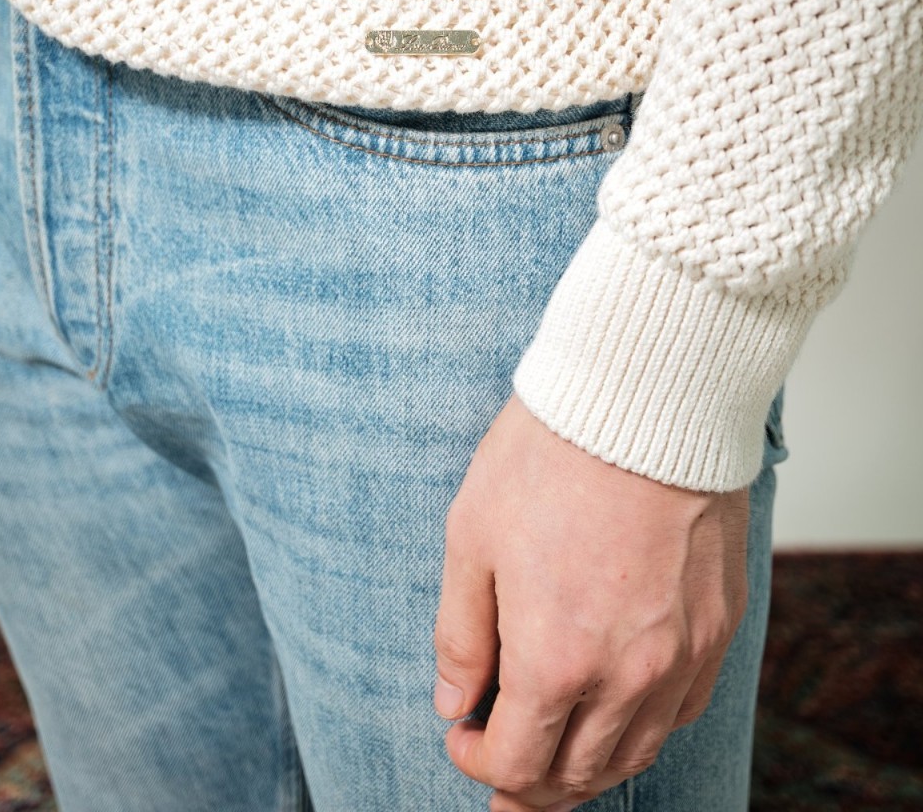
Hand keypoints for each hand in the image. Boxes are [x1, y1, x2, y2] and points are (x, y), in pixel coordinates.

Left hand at [433, 392, 749, 809]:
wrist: (645, 399)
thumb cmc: (549, 456)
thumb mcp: (472, 536)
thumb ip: (461, 632)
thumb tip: (453, 700)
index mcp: (554, 660)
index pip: (516, 760)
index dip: (479, 762)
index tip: (462, 737)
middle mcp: (626, 676)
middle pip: (578, 775)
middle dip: (531, 789)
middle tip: (504, 783)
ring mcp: (682, 655)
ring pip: (634, 753)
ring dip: (589, 770)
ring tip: (559, 766)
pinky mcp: (718, 626)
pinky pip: (681, 711)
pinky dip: (643, 730)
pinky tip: (620, 717)